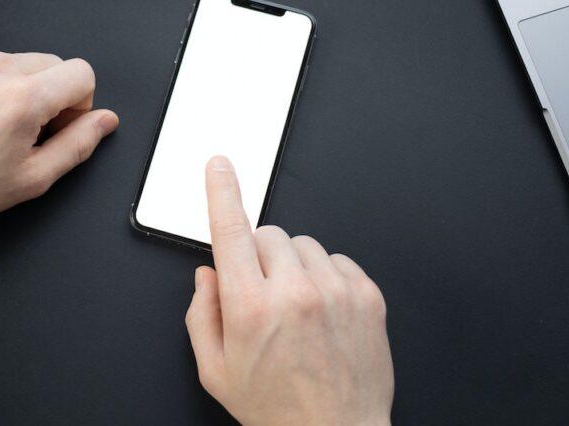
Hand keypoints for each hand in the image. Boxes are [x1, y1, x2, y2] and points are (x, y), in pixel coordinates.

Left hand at [0, 48, 118, 234]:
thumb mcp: (35, 177)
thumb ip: (79, 144)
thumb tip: (106, 120)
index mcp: (24, 98)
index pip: (82, 72)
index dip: (79, 102)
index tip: (57, 125)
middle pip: (51, 63)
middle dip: (48, 94)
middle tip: (24, 130)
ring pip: (15, 61)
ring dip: (14, 86)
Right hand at [185, 156, 393, 425]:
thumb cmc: (277, 408)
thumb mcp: (216, 371)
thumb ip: (202, 315)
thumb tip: (207, 275)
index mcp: (250, 308)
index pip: (230, 231)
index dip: (221, 192)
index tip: (219, 166)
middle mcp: (294, 292)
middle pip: (268, 234)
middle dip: (257, 255)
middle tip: (261, 293)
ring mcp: (335, 291)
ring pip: (303, 244)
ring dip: (292, 265)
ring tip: (295, 308)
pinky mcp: (366, 294)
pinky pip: (337, 258)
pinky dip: (325, 276)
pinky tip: (321, 310)